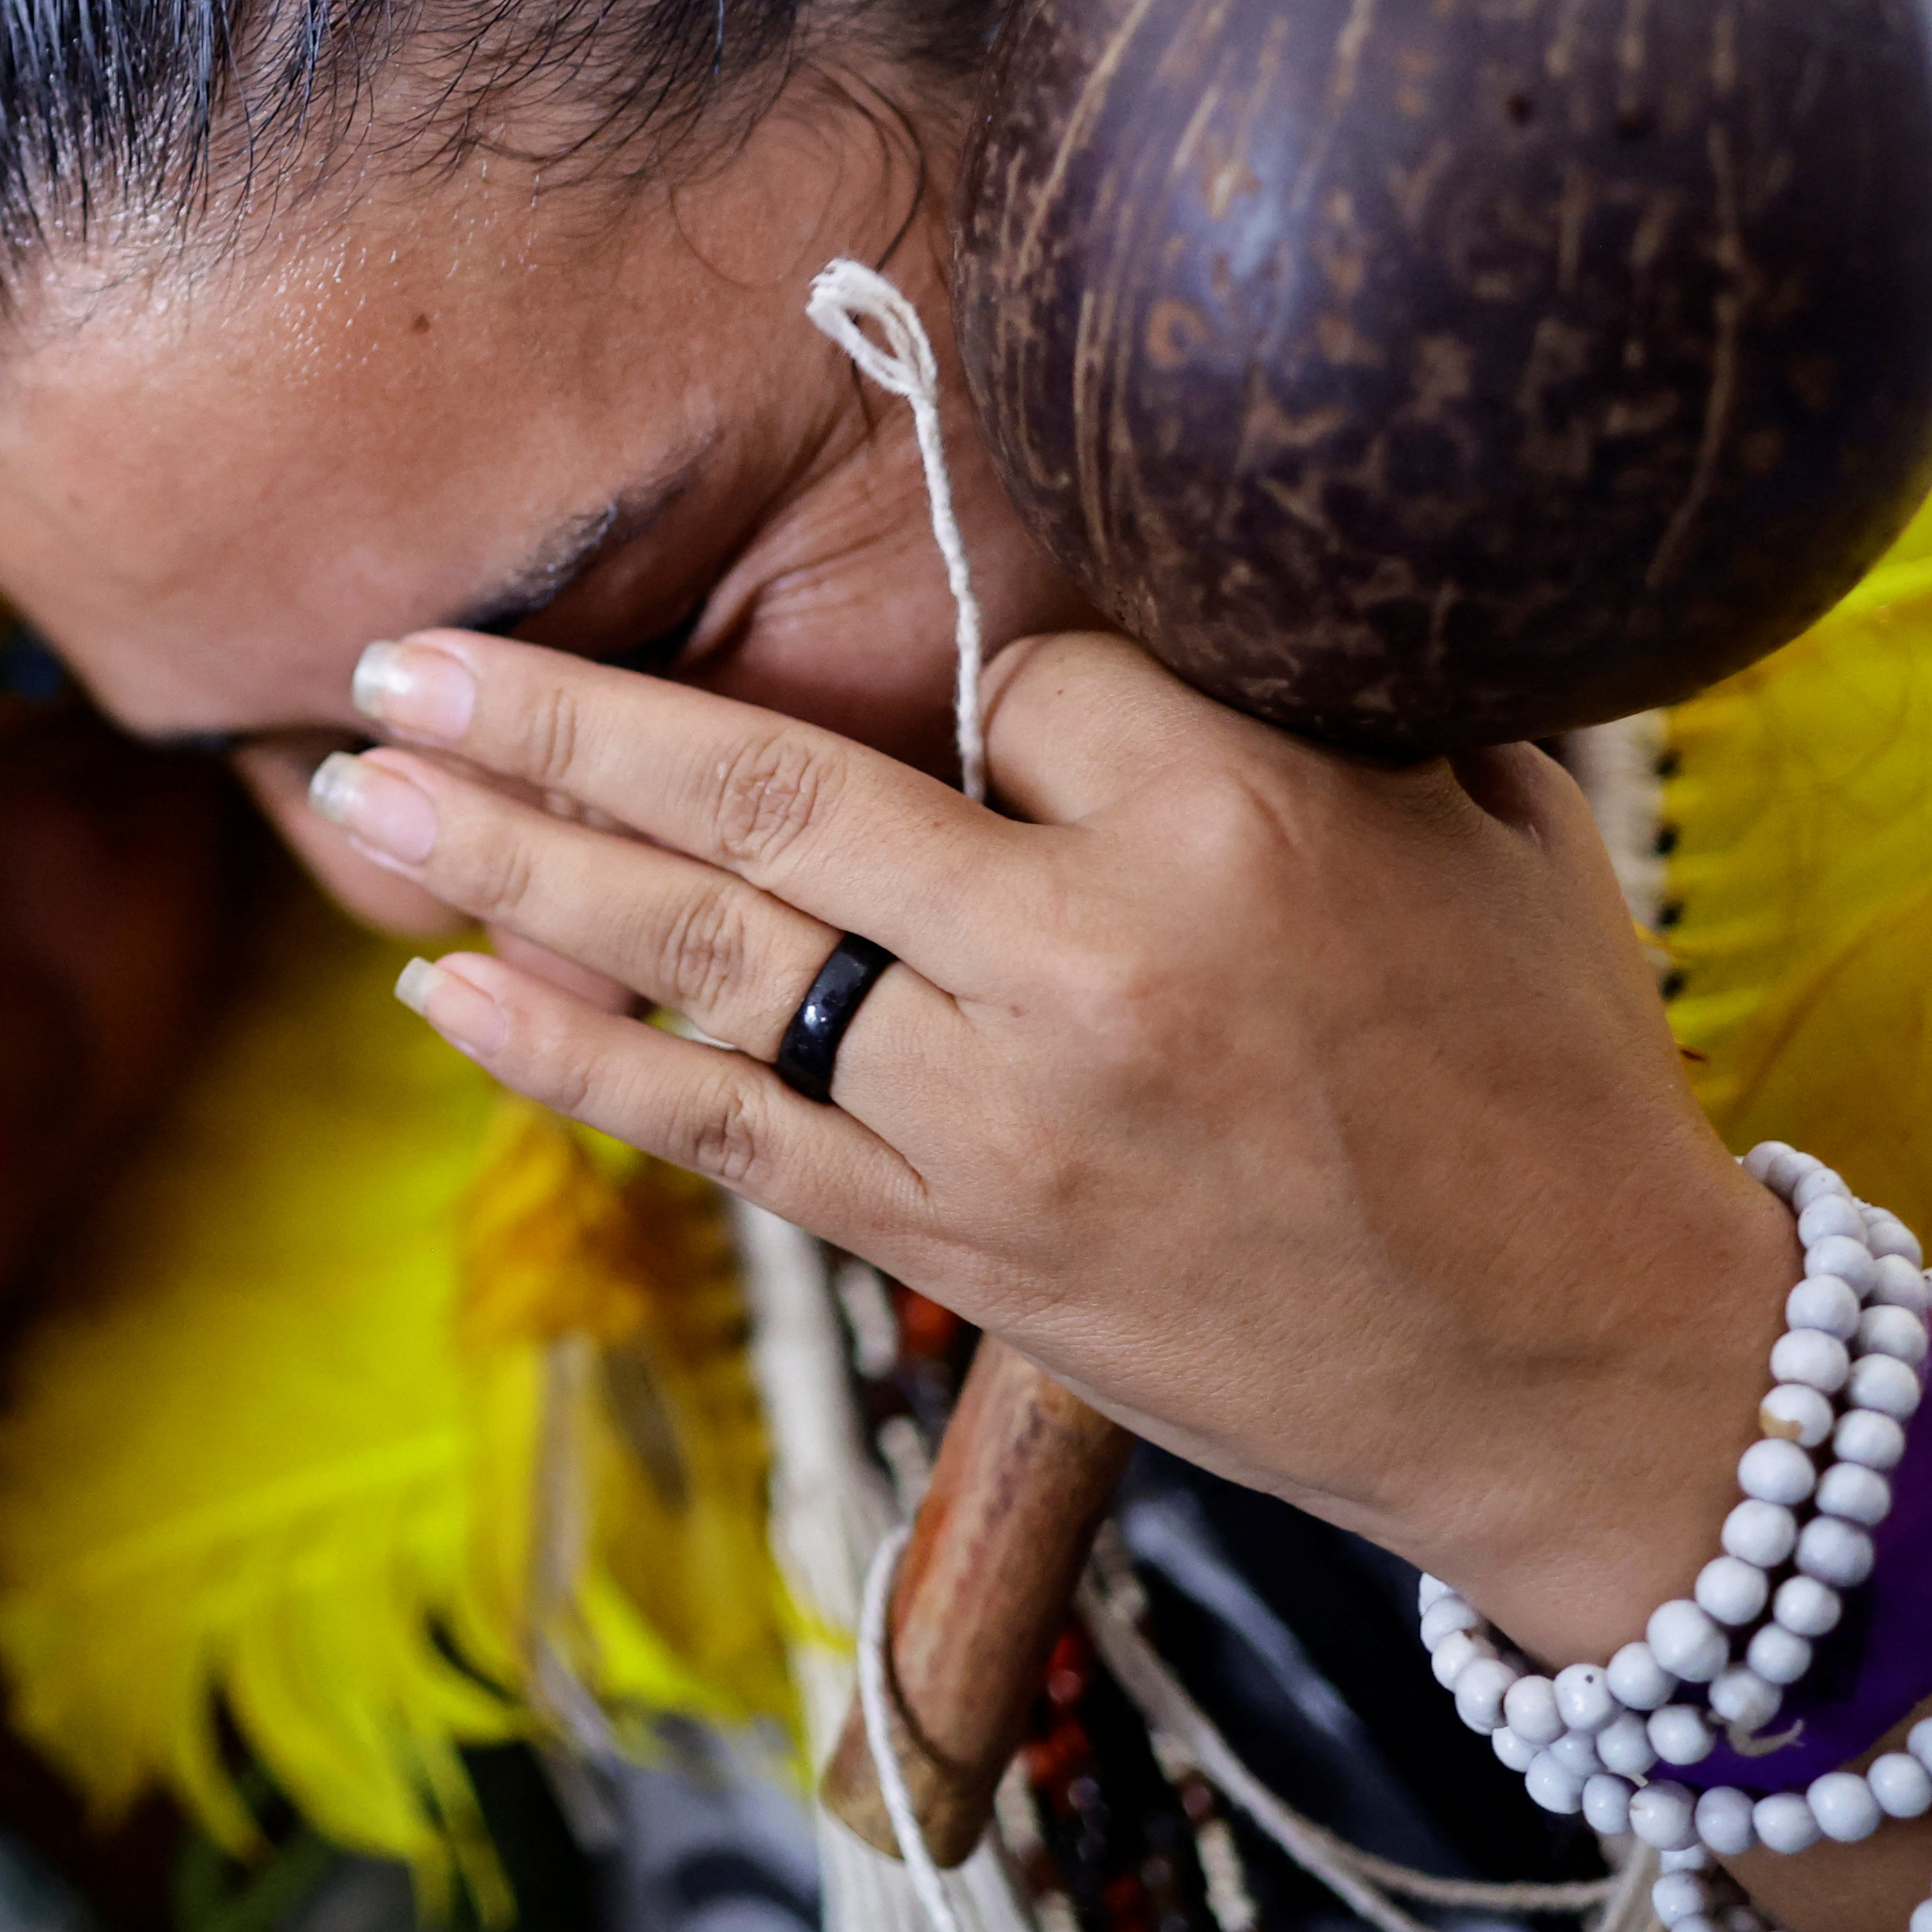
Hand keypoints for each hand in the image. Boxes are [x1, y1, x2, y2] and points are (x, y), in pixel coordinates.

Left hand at [312, 625, 1794, 1665]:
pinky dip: (565, 1055)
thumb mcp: (1483, 821)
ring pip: (699, 957)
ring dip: (504, 867)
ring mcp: (992, 1120)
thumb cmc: (1537, 1073)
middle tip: (394, 653)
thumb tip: (1154, 559)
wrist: (1573, 1372)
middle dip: (552, 714)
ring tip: (358, 786)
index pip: (1007, 662)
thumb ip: (1306, 689)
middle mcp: (1080, 964)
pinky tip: (443, 984)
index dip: (956, 639)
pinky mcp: (945, 1241)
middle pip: (762, 793)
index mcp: (1235, 823)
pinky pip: (713, 1128)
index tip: (917, 631)